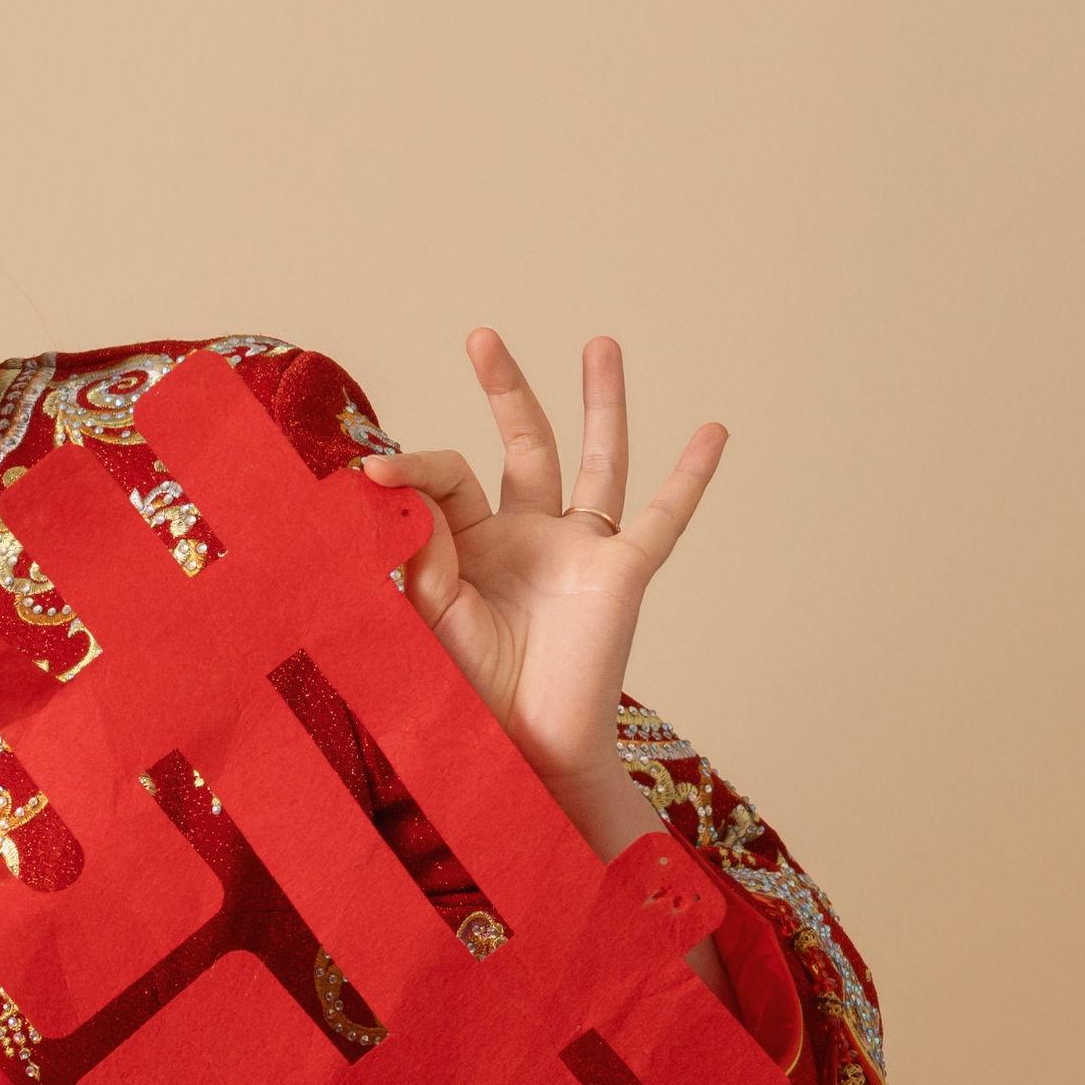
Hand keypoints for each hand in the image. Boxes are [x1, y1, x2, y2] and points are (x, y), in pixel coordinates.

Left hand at [400, 331, 724, 817]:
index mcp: (473, 546)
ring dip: (601, 402)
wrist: (519, 750)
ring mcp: (580, 551)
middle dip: (508, 389)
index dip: (411, 470)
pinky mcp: (622, 574)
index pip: (447, 478)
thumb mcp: (427, 613)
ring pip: (596, 460)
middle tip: (481, 334)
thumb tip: (389, 480)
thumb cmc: (467, 694)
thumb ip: (415, 549)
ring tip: (600, 343)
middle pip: (525, 444)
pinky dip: (690, 477)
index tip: (369, 474)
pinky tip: (714, 431)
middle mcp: (529, 537)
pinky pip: (664, 519)